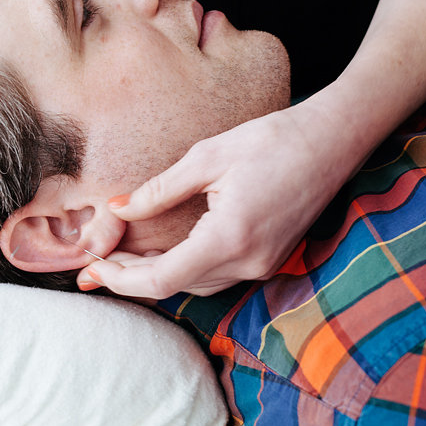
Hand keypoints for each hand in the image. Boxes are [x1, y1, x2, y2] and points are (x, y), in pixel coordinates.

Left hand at [76, 99, 360, 298]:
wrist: (333, 140)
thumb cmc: (272, 139)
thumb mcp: (207, 157)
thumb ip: (159, 190)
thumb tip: (118, 208)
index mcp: (229, 237)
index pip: (163, 278)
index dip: (122, 279)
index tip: (93, 270)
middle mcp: (248, 262)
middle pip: (176, 286)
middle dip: (132, 279)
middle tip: (95, 265)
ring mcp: (262, 265)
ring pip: (196, 285)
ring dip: (157, 275)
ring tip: (122, 257)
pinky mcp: (269, 260)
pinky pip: (216, 275)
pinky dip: (184, 269)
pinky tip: (162, 253)